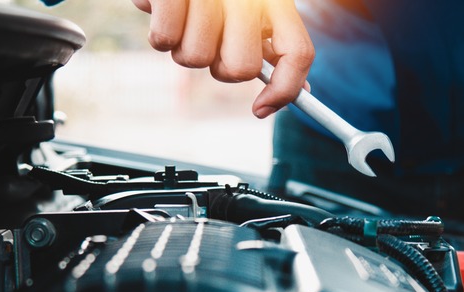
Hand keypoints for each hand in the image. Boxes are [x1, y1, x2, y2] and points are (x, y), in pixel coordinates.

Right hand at [130, 0, 314, 117]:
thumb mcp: (254, 9)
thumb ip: (274, 46)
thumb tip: (303, 91)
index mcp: (275, 0)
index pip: (297, 54)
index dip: (284, 90)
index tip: (260, 109)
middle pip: (241, 69)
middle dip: (219, 66)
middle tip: (210, 40)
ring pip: (196, 59)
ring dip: (184, 46)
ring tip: (186, 16)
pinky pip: (164, 40)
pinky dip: (160, 33)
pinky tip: (165, 9)